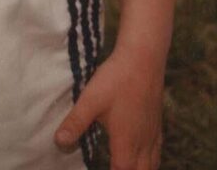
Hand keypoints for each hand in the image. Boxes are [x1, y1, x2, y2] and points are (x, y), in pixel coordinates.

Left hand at [55, 48, 163, 169]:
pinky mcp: (158, 122)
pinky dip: (150, 160)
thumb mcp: (90, 100)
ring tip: (127, 167)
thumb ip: (76, 122)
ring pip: (152, 164)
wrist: (144, 57)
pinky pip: (157, 150)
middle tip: (114, 168)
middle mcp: (143, 143)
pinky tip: (143, 153)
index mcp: (126, 143)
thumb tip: (58, 142)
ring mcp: (153, 133)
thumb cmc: (117, 78)